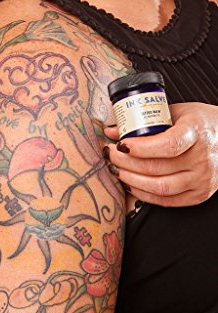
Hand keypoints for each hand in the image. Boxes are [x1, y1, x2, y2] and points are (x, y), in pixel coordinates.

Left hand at [103, 103, 217, 206]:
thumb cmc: (199, 123)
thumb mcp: (175, 112)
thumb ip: (143, 120)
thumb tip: (111, 130)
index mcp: (197, 132)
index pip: (168, 145)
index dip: (140, 148)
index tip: (120, 144)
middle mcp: (202, 158)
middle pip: (157, 167)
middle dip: (125, 162)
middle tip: (110, 154)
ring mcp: (202, 179)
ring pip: (159, 187)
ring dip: (130, 179)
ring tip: (115, 169)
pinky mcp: (199, 195)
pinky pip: (166, 200)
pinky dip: (143, 194)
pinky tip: (129, 183)